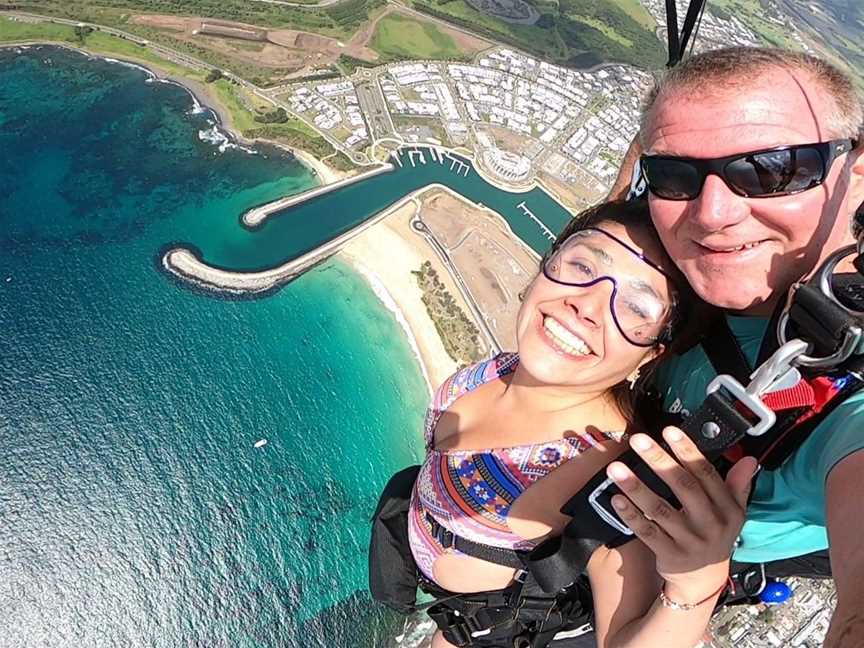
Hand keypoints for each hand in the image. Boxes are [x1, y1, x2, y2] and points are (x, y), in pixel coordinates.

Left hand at [606, 427, 758, 600]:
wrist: (704, 581)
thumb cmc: (715, 537)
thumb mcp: (733, 513)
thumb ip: (738, 485)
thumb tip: (749, 459)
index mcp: (726, 509)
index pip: (706, 473)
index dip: (687, 450)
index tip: (669, 430)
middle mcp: (710, 523)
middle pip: (683, 487)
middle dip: (659, 460)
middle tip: (638, 440)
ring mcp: (689, 541)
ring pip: (660, 509)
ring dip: (636, 487)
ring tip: (616, 467)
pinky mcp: (670, 555)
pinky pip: (647, 532)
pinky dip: (631, 516)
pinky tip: (616, 499)